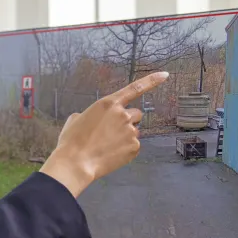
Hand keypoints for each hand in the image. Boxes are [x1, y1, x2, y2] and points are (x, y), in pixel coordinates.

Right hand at [41, 71, 168, 196]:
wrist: (76, 163)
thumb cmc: (72, 140)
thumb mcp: (76, 119)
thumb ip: (92, 114)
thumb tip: (95, 119)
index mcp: (108, 104)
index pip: (135, 88)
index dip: (152, 81)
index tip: (165, 75)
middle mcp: (122, 114)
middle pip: (136, 114)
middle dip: (127, 121)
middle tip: (112, 131)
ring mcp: (130, 131)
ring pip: (134, 131)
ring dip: (125, 135)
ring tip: (107, 145)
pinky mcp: (134, 147)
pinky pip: (133, 145)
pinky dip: (124, 149)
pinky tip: (110, 154)